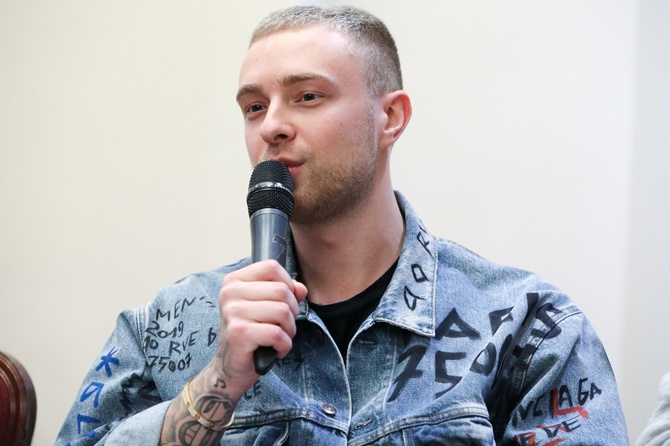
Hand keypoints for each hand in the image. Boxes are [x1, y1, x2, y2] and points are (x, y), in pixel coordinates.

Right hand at [214, 259, 307, 384]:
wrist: (232, 366)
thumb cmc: (252, 332)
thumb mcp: (267, 306)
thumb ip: (285, 292)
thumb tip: (301, 288)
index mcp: (234, 280)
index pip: (271, 267)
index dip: (287, 284)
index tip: (283, 302)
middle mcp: (230, 293)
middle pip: (281, 290)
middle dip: (292, 311)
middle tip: (282, 326)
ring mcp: (232, 312)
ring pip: (282, 311)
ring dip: (289, 329)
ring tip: (278, 337)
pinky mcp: (239, 333)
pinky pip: (277, 333)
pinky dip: (284, 345)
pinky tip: (275, 349)